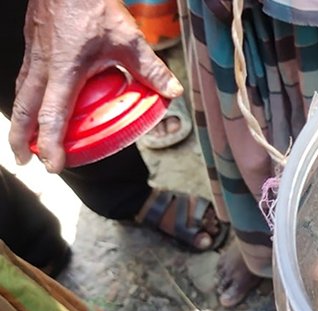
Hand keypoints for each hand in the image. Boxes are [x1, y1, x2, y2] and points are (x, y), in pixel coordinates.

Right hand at [9, 0, 182, 171]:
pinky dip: (26, 99)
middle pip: (24, 111)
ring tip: (26, 141)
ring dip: (21, 121)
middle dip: (22, 140)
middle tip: (25, 161)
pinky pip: (24, 80)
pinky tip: (35, 105)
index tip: (55, 164)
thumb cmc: (94, 7)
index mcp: (64, 71)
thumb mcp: (130, 40)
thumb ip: (152, 69)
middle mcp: (43, 67)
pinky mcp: (33, 49)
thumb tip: (172, 92)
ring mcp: (34, 57)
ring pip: (21, 95)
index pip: (53, 116)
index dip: (52, 144)